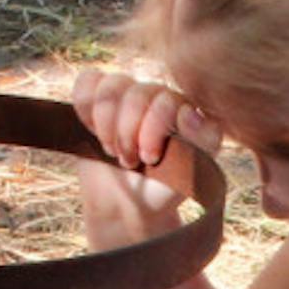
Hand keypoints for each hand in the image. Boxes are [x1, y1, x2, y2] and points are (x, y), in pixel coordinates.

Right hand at [70, 68, 222, 244]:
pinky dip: (85, 105)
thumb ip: (203, 140)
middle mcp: (156, 96)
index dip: (151, 130)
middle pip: (136, 93)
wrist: (127, 207)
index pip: (165, 101)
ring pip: (111, 85)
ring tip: (112, 151)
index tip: (149, 159)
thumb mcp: (191, 172)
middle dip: (126, 133)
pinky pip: (87, 81)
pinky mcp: (98, 100)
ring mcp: (127, 96)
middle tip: (128, 161)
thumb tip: (188, 112)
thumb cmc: (162, 189)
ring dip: (106, 124)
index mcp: (183, 108)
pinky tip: (92, 131)